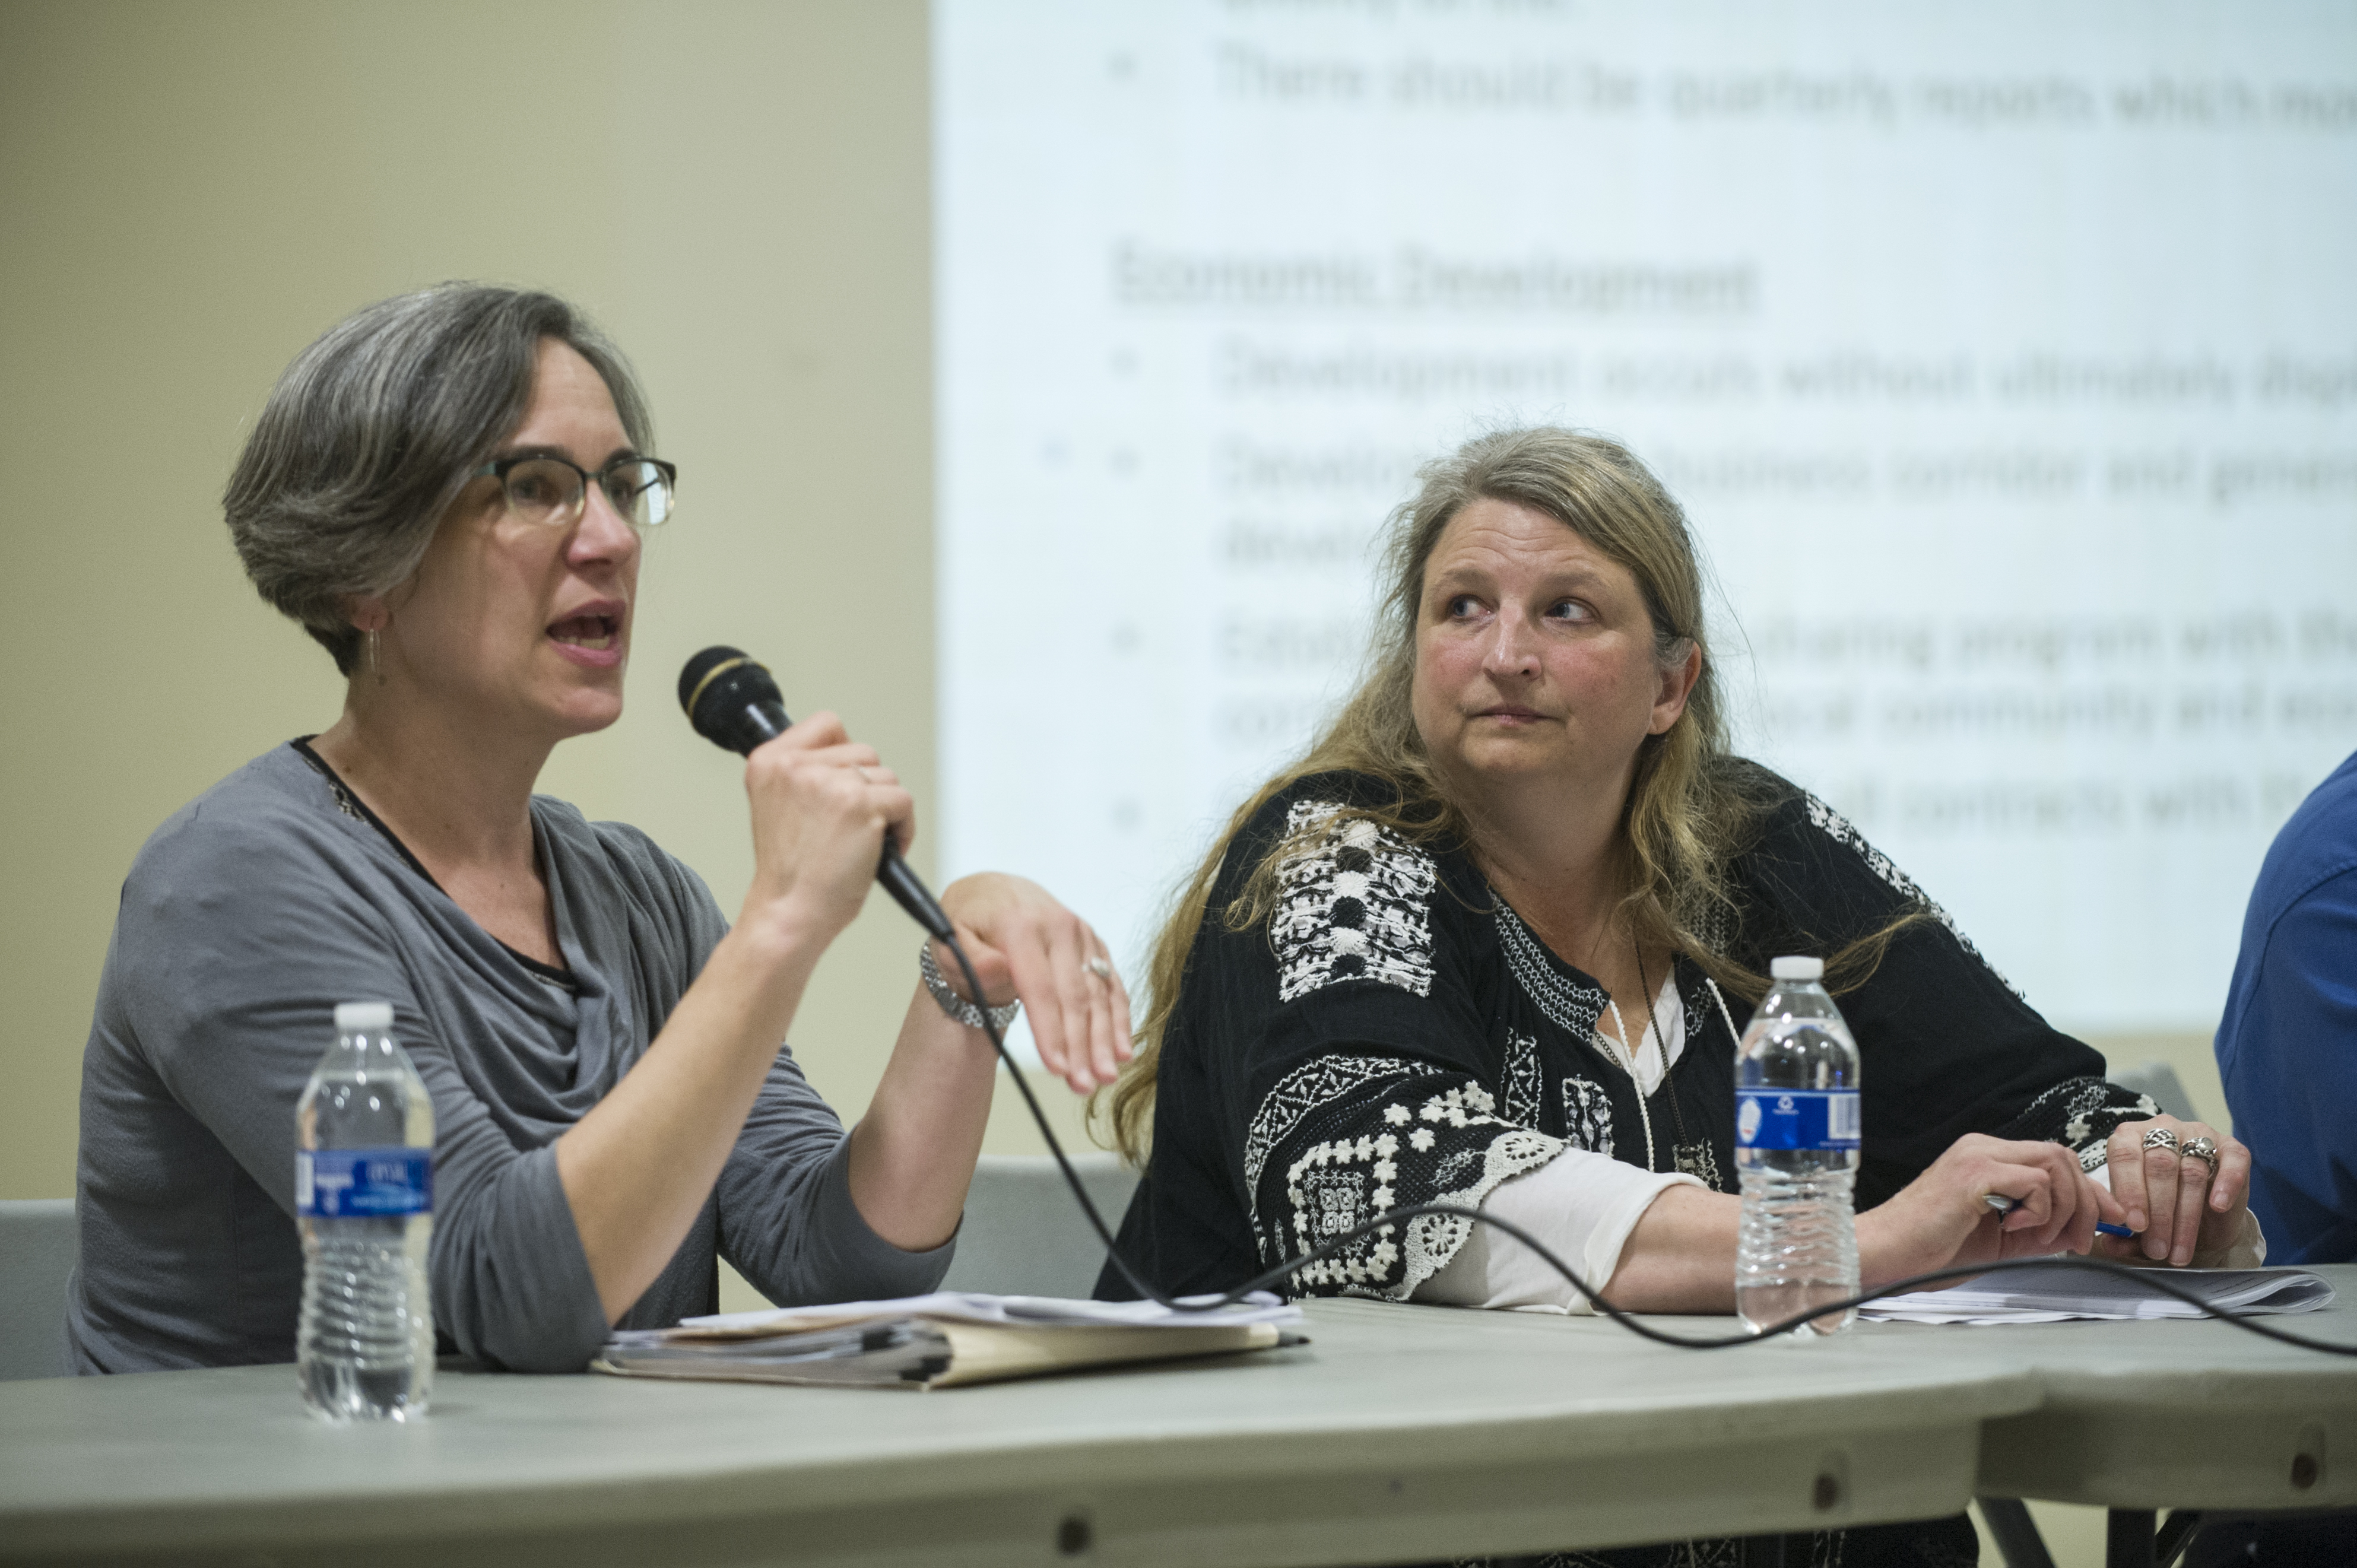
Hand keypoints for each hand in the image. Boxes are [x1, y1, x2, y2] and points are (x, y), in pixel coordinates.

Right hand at [737, 712, 913, 946]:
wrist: (789, 913)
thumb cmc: (790, 873)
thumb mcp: (777, 806)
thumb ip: (801, 774)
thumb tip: (845, 758)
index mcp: (768, 761)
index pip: (826, 724)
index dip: (844, 754)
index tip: (842, 785)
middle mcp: (794, 765)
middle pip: (863, 751)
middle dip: (867, 788)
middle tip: (851, 827)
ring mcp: (828, 782)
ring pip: (885, 776)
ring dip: (885, 809)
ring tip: (863, 842)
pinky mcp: (860, 804)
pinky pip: (904, 800)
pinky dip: (903, 828)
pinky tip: (880, 851)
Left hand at [930, 873, 1132, 1094]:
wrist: (993, 893)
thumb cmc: (969, 922)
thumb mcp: (951, 936)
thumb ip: (971, 958)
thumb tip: (996, 969)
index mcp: (1020, 924)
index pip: (1039, 986)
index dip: (1050, 1030)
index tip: (1056, 1067)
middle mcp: (1057, 925)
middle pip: (1074, 996)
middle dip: (1081, 1045)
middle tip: (1083, 1085)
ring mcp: (1081, 934)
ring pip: (1098, 994)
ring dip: (1104, 1039)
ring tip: (1104, 1077)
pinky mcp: (1094, 944)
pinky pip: (1111, 984)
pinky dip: (1119, 1018)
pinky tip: (1122, 1049)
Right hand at [1857, 1133, 2126, 1287]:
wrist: (1887, 1254)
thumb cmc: (1931, 1250)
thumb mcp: (2000, 1239)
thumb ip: (2039, 1229)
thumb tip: (2083, 1231)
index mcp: (1986, 1157)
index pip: (2054, 1160)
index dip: (2090, 1191)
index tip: (2111, 1220)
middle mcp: (1983, 1147)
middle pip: (2061, 1156)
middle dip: (2086, 1200)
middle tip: (2082, 1240)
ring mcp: (1978, 1156)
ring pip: (2054, 1165)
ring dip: (2065, 1208)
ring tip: (2043, 1238)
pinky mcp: (1974, 1174)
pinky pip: (2034, 1182)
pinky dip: (2040, 1211)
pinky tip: (2014, 1229)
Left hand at [2093, 1116, 2250, 1267]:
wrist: (2206, 1217)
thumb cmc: (2162, 1211)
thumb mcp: (2141, 1222)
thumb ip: (2124, 1232)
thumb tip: (2110, 1244)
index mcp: (2129, 1137)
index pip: (2125, 1156)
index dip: (2130, 1192)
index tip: (2135, 1225)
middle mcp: (2163, 1129)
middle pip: (2159, 1166)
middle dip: (2159, 1213)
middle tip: (2157, 1248)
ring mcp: (2198, 1134)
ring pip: (2192, 1173)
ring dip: (2186, 1218)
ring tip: (2179, 1251)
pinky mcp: (2232, 1147)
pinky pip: (2232, 1161)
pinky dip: (2226, 1184)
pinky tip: (2218, 1206)